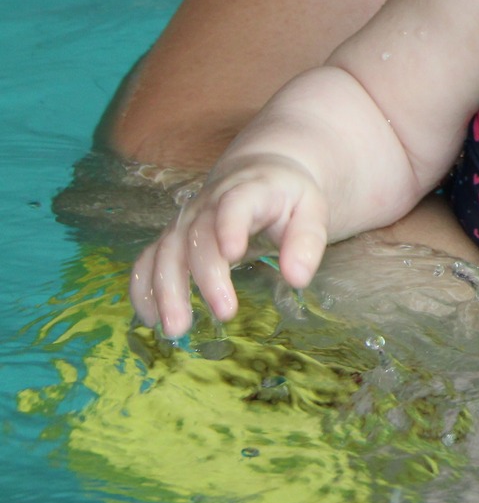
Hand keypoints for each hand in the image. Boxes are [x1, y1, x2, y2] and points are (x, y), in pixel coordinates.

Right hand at [130, 155, 329, 338]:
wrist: (259, 174)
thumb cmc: (288, 197)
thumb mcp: (311, 211)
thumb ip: (307, 241)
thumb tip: (297, 278)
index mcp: (248, 191)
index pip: (234, 205)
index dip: (230, 226)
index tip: (235, 254)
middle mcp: (207, 205)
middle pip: (197, 238)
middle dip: (206, 277)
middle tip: (224, 313)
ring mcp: (185, 222)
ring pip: (165, 253)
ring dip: (166, 291)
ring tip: (177, 328)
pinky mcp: (171, 239)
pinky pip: (147, 261)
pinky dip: (143, 289)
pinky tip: (150, 318)